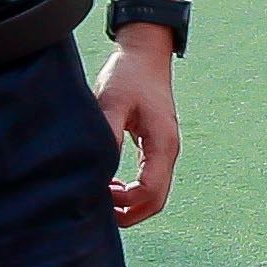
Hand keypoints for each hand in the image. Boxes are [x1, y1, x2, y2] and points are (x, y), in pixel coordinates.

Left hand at [93, 36, 178, 225]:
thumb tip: (100, 170)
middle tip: (97, 206)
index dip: (124, 203)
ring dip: (130, 203)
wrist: (145, 54)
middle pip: (155, 201)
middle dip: (128, 212)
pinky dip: (132, 190)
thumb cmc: (128, 75)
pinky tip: (109, 183)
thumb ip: (109, 135)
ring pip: (154, 194)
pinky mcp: (157, 146)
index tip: (98, 194)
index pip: (150, 192)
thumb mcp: (112, 102)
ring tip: (101, 193)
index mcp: (162, 144)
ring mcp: (165, 150)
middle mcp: (168, 151)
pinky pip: (149, 180)